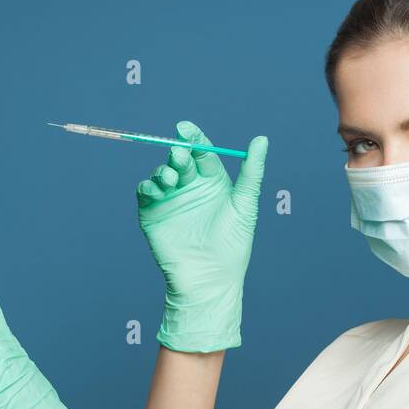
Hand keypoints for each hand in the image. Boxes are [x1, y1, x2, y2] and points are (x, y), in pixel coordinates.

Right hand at [137, 119, 267, 352]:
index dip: (193, 138)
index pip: (202, 152)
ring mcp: (171, 200)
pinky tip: (156, 189)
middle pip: (180, 160)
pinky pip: (146, 192)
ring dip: (163, 171)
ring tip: (170, 179)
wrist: (209, 280)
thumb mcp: (245, 205)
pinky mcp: (152, 214)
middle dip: (177, 154)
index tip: (184, 127)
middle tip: (179, 157)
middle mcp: (191, 187)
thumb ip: (252, 172)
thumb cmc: (233, 245)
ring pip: (162, 173)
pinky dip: (148, 186)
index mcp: (213, 182)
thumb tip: (262, 139)